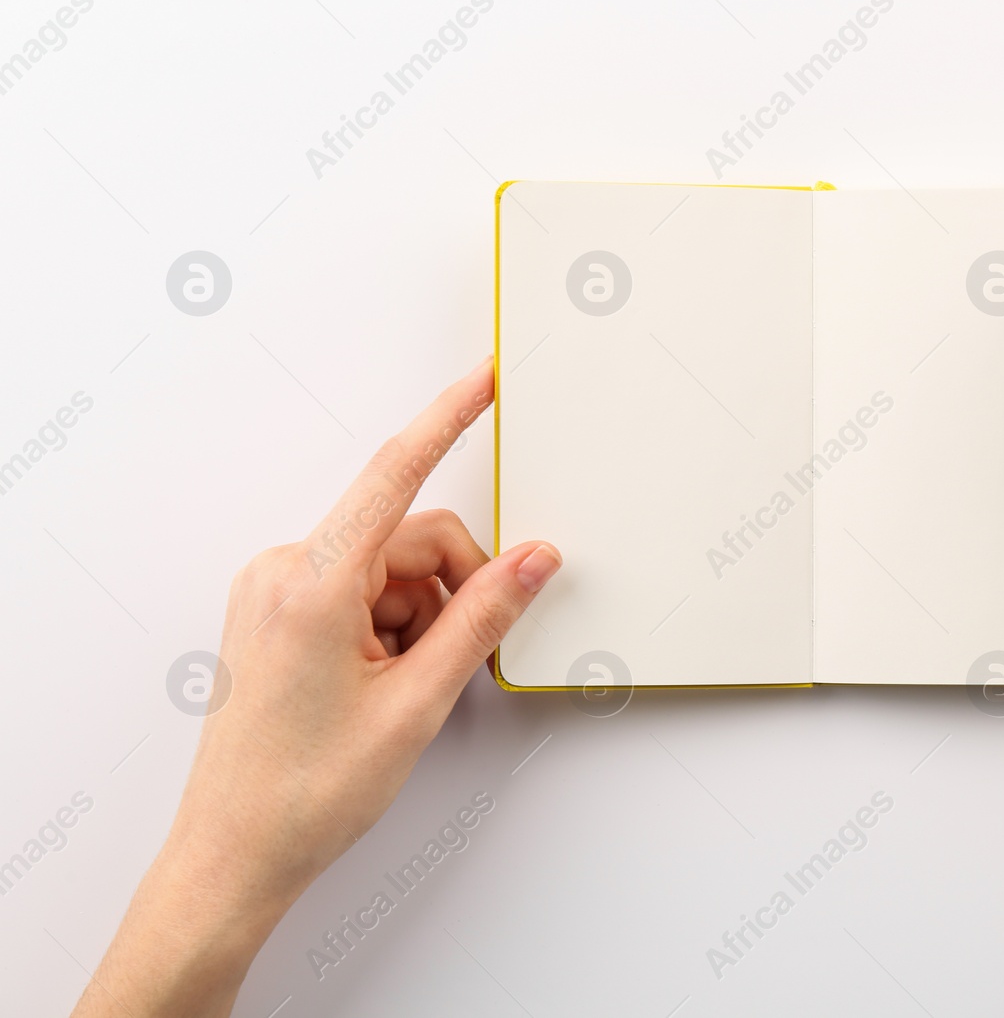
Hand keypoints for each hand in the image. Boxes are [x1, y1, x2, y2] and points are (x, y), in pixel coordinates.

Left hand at [72, 357, 560, 1016]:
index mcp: (312, 581)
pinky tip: (384, 683)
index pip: (397, 475)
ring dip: (421, 616)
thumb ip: (484, 617)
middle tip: (461, 660)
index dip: (448, 420)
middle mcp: (284, 570)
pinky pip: (360, 588)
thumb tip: (538, 559)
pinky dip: (391, 625)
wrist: (234, 855)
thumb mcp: (417, 702)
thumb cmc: (306, 792)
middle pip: (409, 537)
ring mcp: (275, 590)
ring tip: (407, 690)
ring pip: (390, 568)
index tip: (484, 379)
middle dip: (453, 588)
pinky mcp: (277, 611)